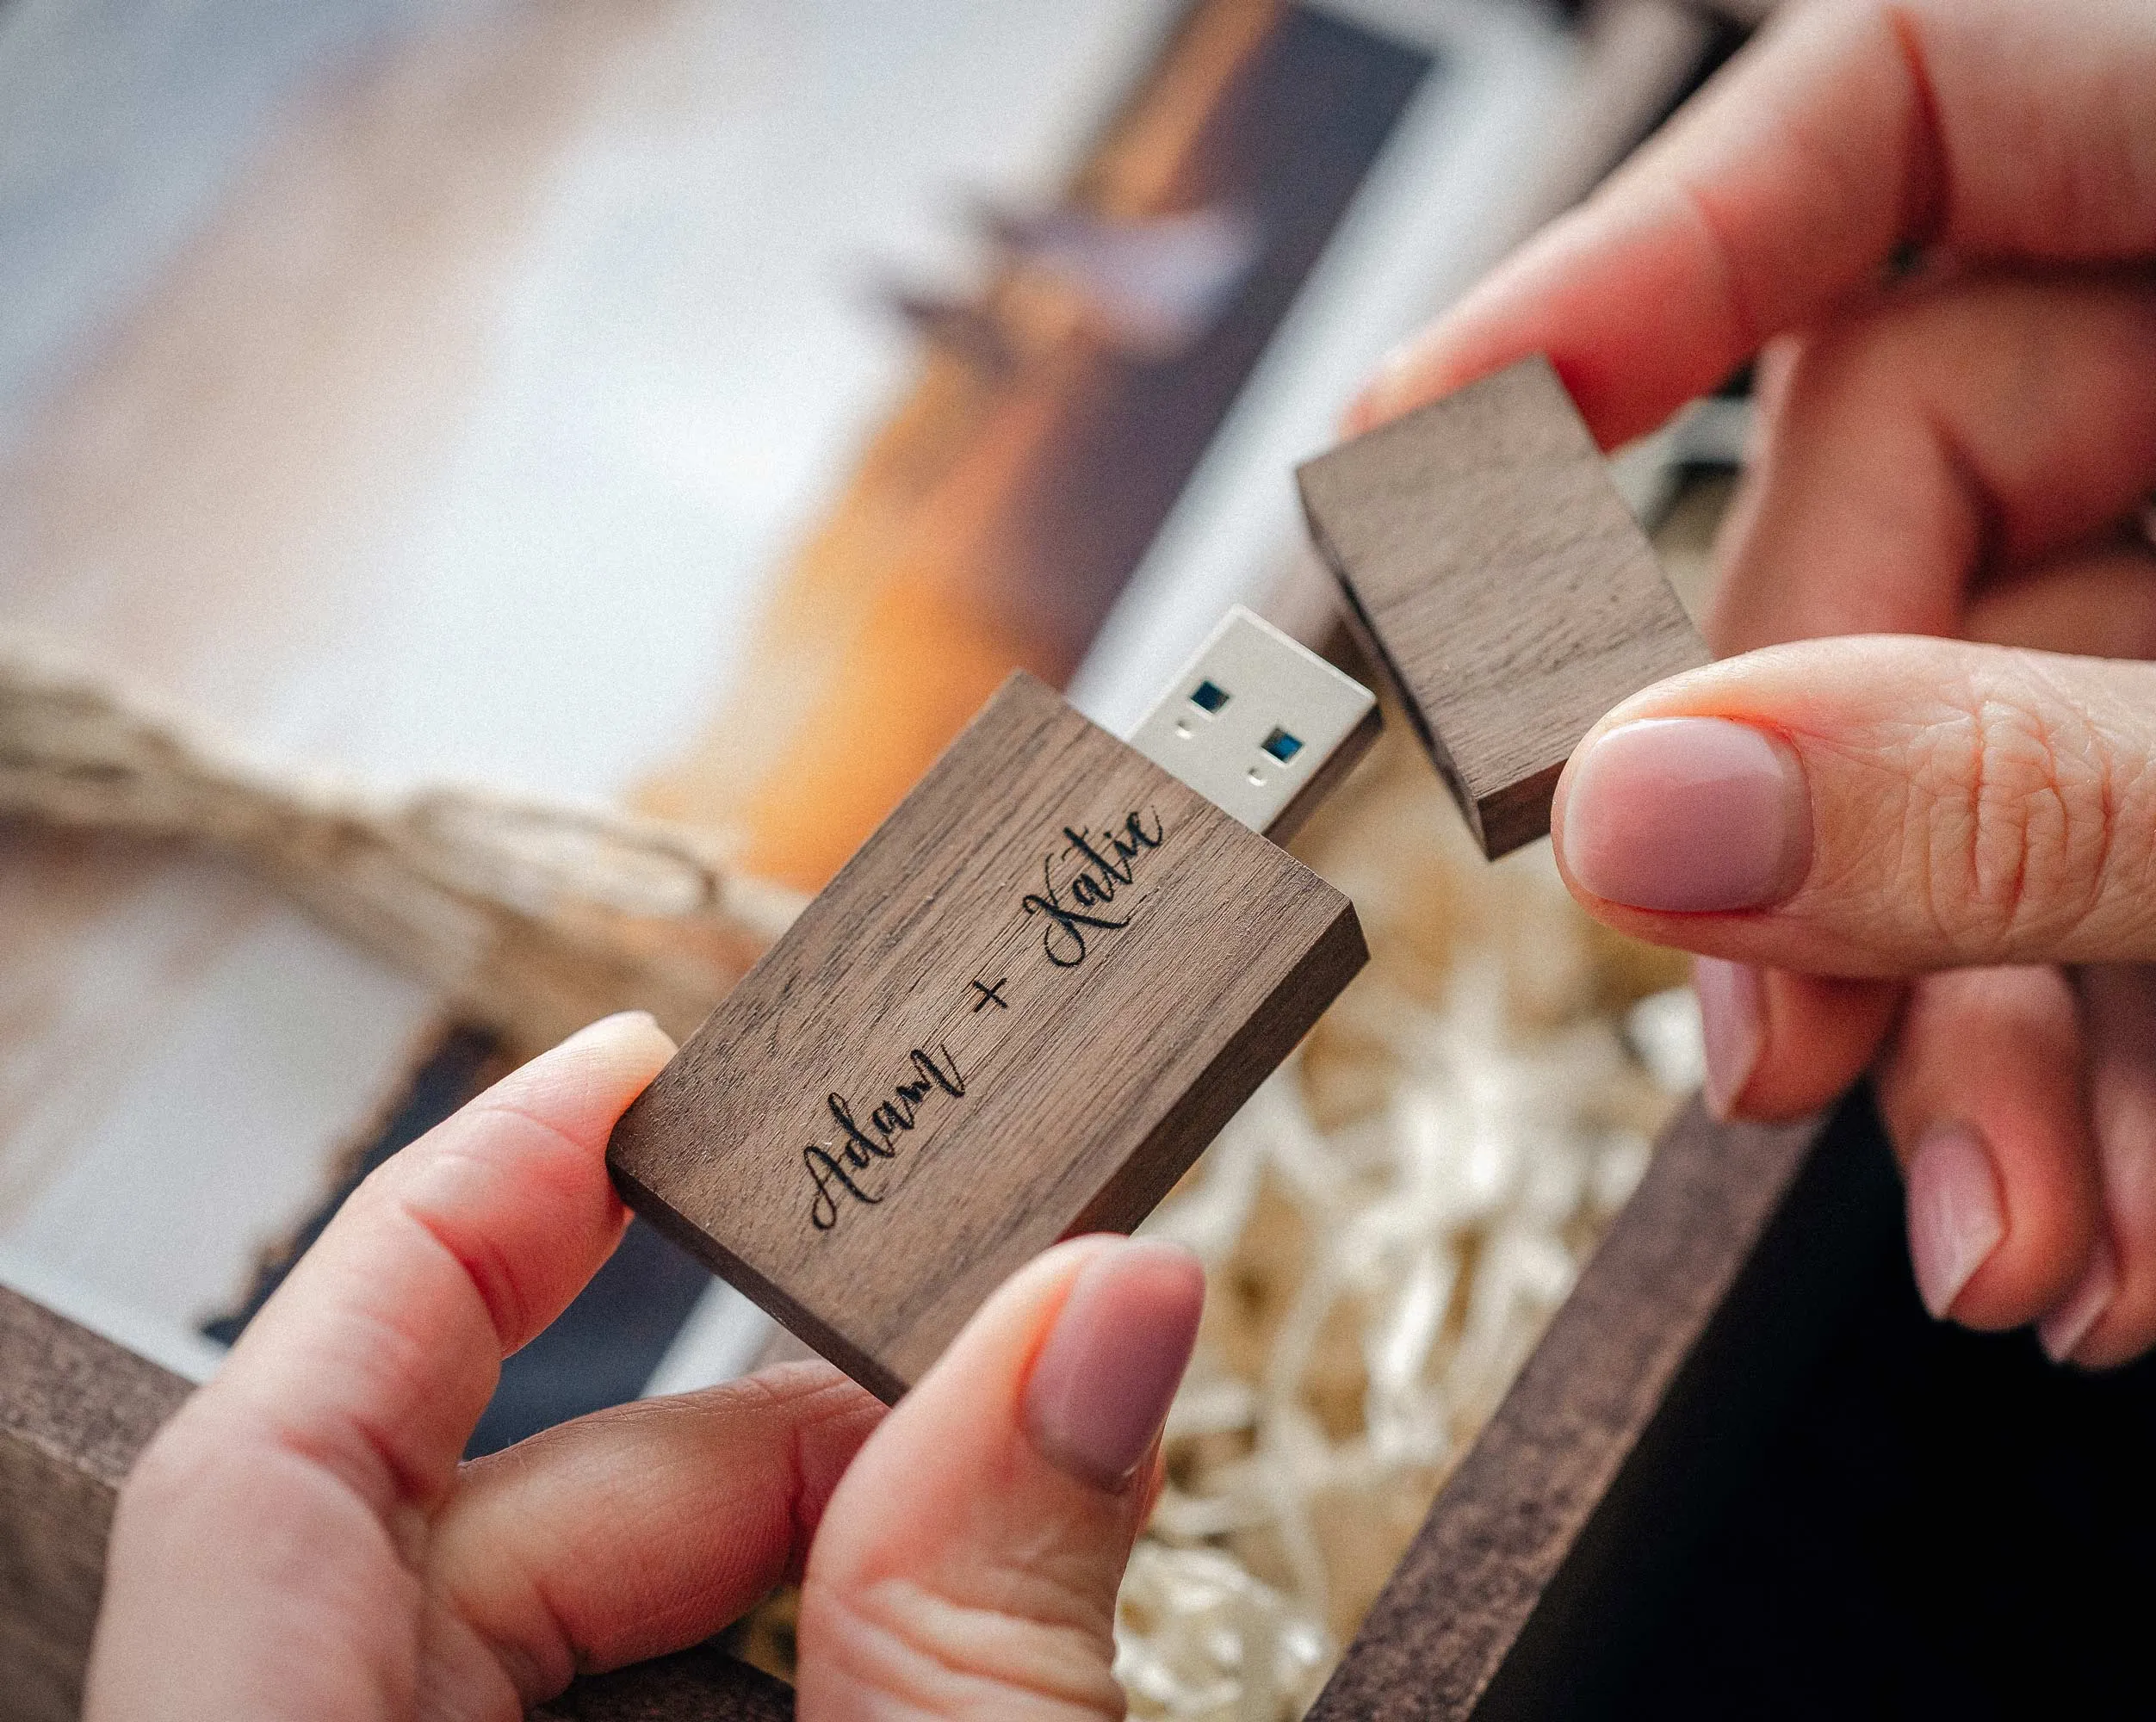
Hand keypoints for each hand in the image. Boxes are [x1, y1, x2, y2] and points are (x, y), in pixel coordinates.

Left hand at [83, 1014, 1201, 1719]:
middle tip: (981, 1415)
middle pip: (461, 1534)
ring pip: (536, 1638)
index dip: (452, 1213)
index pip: (276, 1449)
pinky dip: (754, 1666)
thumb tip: (1105, 1309)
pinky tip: (894, 1663)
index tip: (629, 1069)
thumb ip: (980, 1634)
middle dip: (750, 1449)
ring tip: (980, 1571)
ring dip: (777, 1566)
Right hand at [1354, 0, 2155, 1366]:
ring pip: (1991, 714)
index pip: (1895, 103)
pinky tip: (2086, 1193)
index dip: (1617, 279)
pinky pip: (2112, 810)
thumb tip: (1644, 817)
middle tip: (1765, 1053)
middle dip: (1828, 834)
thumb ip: (2026, 782)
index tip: (1418, 464)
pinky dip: (2086, 1017)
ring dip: (1966, 1003)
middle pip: (1902, 508)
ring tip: (1997, 1226)